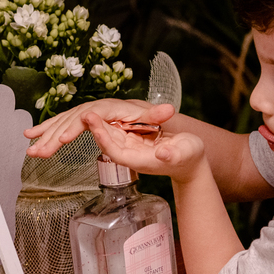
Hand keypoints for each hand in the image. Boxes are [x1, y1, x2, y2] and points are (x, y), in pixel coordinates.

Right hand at [25, 99, 173, 157]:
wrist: (160, 123)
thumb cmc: (159, 124)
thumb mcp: (162, 120)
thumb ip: (160, 116)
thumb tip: (168, 110)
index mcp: (113, 108)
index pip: (91, 115)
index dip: (76, 126)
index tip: (64, 139)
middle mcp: (99, 110)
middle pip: (72, 120)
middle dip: (54, 136)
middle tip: (40, 151)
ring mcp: (91, 115)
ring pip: (64, 123)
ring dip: (46, 137)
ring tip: (31, 151)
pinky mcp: (86, 122)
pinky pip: (63, 125)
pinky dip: (47, 131)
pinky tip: (31, 137)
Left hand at [85, 111, 207, 182]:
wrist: (189, 161)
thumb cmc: (189, 157)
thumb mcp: (185, 153)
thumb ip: (173, 154)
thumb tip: (162, 153)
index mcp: (141, 161)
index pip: (117, 152)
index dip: (105, 140)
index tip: (95, 127)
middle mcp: (132, 155)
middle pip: (108, 143)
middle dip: (95, 130)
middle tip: (84, 114)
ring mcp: (130, 147)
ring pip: (109, 135)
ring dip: (97, 125)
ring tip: (86, 112)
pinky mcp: (132, 139)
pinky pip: (115, 130)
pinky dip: (105, 122)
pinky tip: (97, 113)